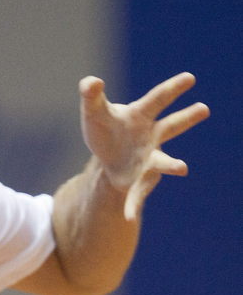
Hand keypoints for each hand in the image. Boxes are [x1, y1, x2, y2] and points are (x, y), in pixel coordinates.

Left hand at [79, 72, 209, 219]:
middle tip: (204, 108)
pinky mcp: (140, 180)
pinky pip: (137, 195)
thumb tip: (91, 82)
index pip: (158, 98)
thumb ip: (90, 95)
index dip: (173, 88)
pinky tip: (128, 216)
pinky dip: (133, 206)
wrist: (107, 155)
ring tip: (182, 168)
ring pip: (163, 162)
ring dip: (172, 165)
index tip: (189, 78)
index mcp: (141, 115)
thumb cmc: (105, 129)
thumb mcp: (93, 112)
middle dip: (186, 118)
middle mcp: (152, 136)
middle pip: (171, 126)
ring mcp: (149, 159)